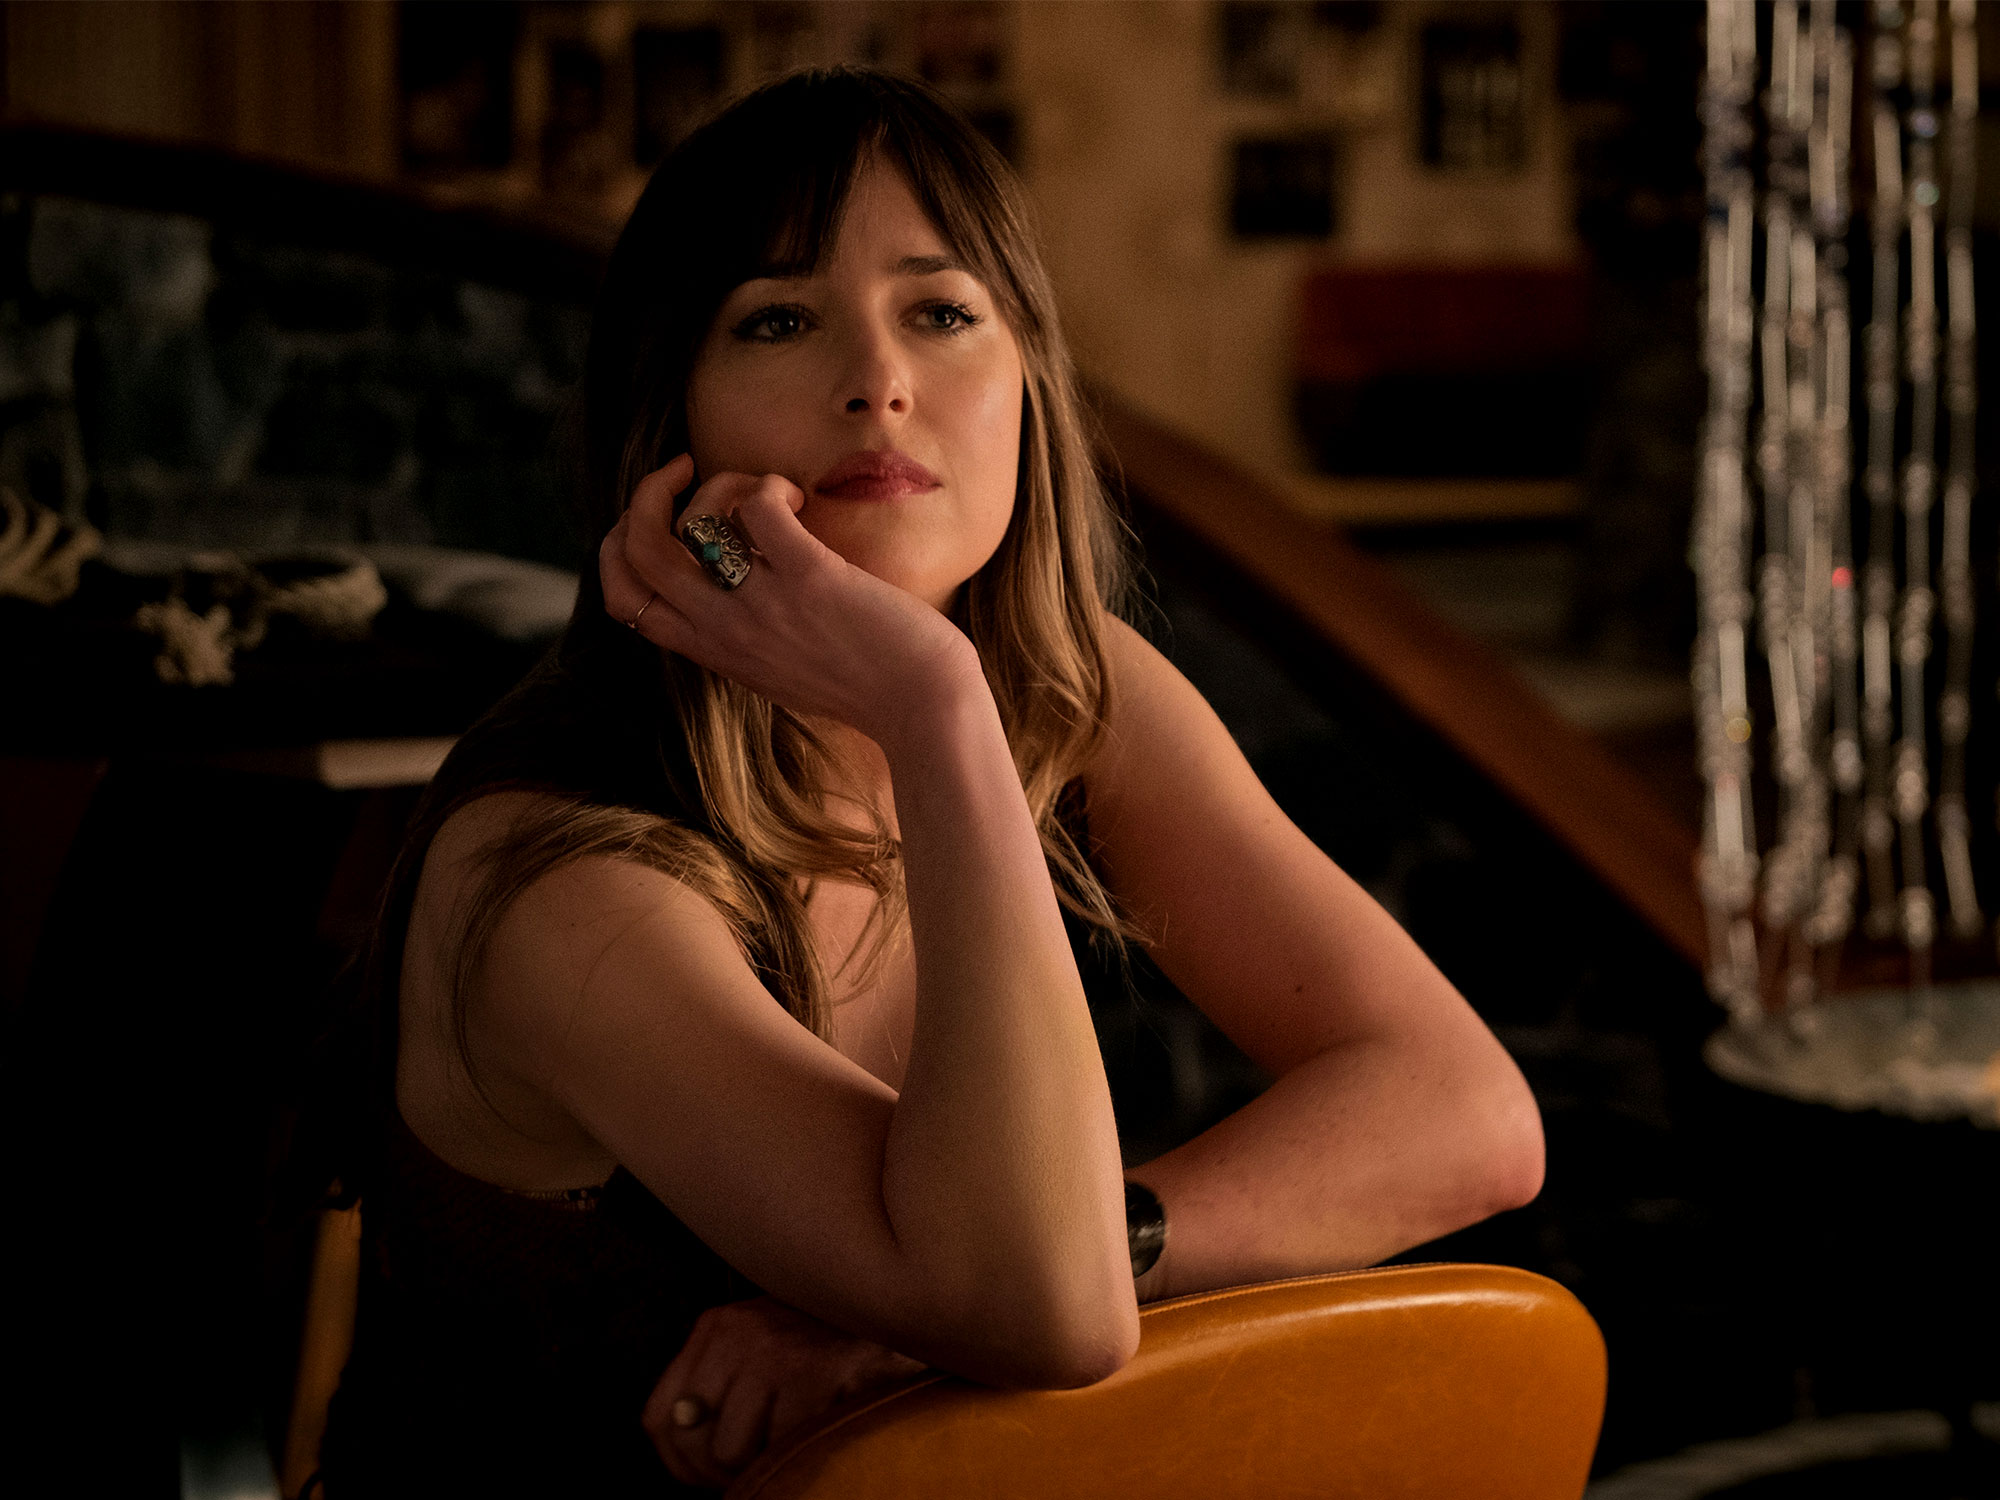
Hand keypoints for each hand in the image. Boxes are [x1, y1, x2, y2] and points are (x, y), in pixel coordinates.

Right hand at [600, 455, 980, 747]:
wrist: (923, 708)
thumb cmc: (866, 686)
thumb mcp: (778, 672)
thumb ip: (742, 638)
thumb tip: (729, 587)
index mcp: (714, 652)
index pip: (623, 602)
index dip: (617, 551)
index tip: (653, 521)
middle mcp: (725, 630)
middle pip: (637, 553)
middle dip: (644, 496)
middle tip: (680, 472)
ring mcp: (762, 604)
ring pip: (687, 524)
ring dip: (717, 484)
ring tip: (764, 492)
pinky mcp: (808, 577)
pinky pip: (754, 506)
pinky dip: (768, 486)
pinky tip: (798, 500)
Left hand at [641, 1295, 927, 1488]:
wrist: (893, 1312)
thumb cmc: (822, 1345)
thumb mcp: (755, 1350)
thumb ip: (715, 1387)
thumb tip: (685, 1444)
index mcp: (715, 1327)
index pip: (660, 1416)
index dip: (679, 1463)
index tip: (706, 1477)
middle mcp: (738, 1332)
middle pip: (693, 1438)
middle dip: (721, 1470)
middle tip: (757, 1463)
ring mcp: (776, 1352)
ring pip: (732, 1451)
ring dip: (763, 1460)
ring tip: (790, 1439)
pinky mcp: (814, 1374)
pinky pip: (781, 1446)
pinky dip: (799, 1450)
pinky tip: (818, 1425)